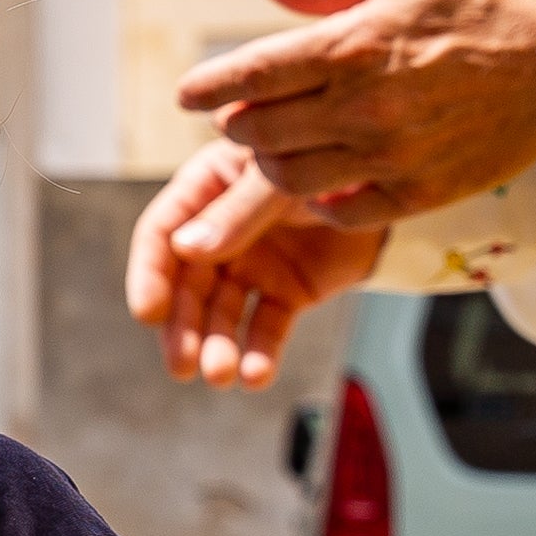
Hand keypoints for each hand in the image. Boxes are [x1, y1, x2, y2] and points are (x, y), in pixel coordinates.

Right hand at [126, 140, 388, 388]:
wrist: (387, 180)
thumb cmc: (326, 159)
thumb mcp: (279, 177)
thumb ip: (238, 211)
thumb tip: (185, 250)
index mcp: (205, 189)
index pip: (161, 233)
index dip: (150, 274)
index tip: (149, 313)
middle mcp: (218, 232)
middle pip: (187, 285)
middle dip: (184, 327)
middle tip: (183, 365)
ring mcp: (252, 265)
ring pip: (223, 314)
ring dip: (217, 347)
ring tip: (221, 376)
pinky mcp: (286, 293)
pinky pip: (267, 327)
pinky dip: (260, 353)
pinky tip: (256, 377)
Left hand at [177, 0, 535, 222]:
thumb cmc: (481, 4)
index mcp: (351, 45)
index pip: (252, 73)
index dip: (208, 86)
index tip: (186, 95)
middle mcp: (362, 106)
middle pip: (259, 131)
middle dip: (237, 124)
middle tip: (238, 117)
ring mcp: (388, 154)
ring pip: (289, 178)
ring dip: (269, 164)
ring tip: (274, 148)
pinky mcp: (417, 191)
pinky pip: (341, 211)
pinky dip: (318, 201)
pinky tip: (318, 182)